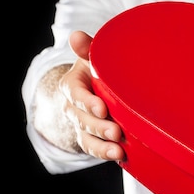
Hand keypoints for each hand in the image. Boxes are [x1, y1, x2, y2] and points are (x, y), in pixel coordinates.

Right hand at [60, 30, 125, 160]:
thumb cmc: (98, 69)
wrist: (97, 86)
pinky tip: (121, 157)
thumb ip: (87, 48)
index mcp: (72, 84)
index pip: (76, 94)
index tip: (102, 109)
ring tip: (118, 152)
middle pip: (82, 120)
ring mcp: (82, 125)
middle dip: (99, 127)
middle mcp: (73, 107)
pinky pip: (94, 148)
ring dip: (102, 147)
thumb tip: (76, 36)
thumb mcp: (92, 57)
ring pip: (87, 138)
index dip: (87, 103)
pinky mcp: (92, 138)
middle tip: (117, 132)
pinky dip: (105, 154)